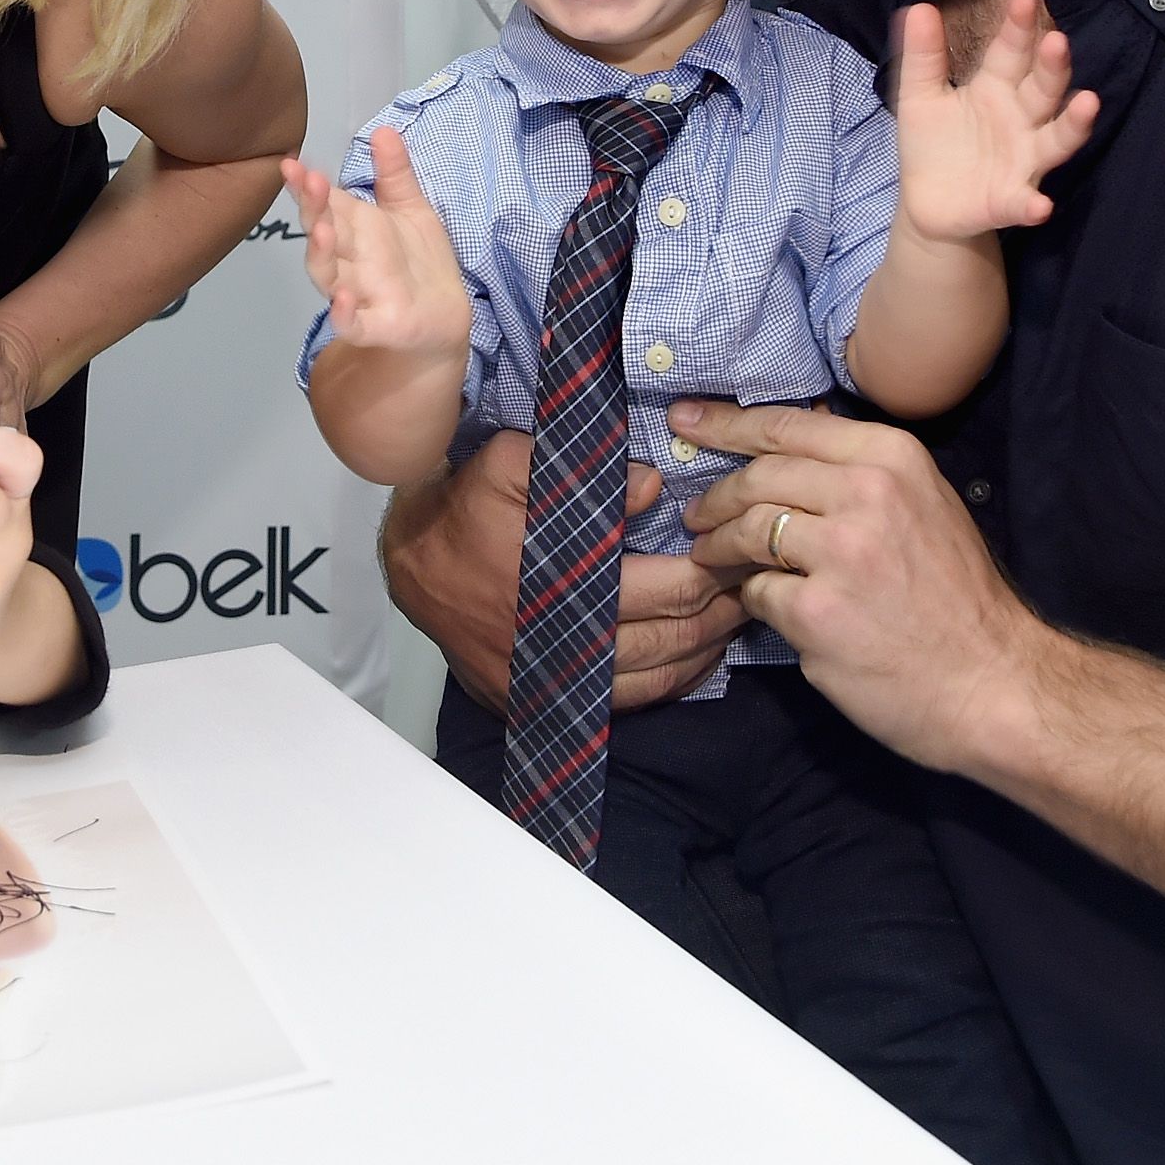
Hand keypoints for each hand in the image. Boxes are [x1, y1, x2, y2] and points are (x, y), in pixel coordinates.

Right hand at [283, 129, 472, 357]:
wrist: (444, 316)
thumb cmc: (419, 261)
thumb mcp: (410, 209)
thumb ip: (394, 173)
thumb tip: (383, 129)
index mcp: (354, 227)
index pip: (324, 202)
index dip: (307, 185)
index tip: (293, 163)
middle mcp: (349, 257)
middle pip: (322, 231)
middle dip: (313, 209)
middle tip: (310, 182)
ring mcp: (358, 292)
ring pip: (327, 274)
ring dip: (320, 254)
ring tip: (321, 231)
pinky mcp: (374, 325)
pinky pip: (352, 324)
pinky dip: (343, 314)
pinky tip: (342, 298)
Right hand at [380, 430, 742, 714]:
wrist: (413, 564)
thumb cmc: (466, 507)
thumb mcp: (512, 463)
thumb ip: (583, 469)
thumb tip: (652, 486)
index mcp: (565, 582)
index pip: (668, 589)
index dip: (712, 571)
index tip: (738, 550)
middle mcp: (566, 641)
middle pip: (673, 636)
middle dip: (720, 611)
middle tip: (751, 584)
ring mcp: (558, 677)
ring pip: (659, 675)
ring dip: (705, 648)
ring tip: (734, 617)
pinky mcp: (546, 697)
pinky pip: (629, 701)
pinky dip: (671, 681)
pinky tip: (694, 657)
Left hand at [674, 397, 1049, 774]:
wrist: (993, 683)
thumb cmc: (957, 600)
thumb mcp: (924, 507)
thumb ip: (861, 474)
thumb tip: (788, 448)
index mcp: (892, 458)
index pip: (787, 426)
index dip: (726, 423)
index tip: (685, 420)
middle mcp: (866, 493)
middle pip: (759, 476)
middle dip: (716, 496)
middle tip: (696, 516)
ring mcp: (841, 552)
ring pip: (748, 529)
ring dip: (718, 544)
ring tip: (710, 557)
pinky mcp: (817, 612)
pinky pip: (758, 592)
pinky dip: (751, 598)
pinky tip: (761, 607)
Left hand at [890, 0, 1097, 243]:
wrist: (928, 203)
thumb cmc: (934, 142)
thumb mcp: (920, 96)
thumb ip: (923, 57)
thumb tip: (917, 8)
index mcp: (996, 88)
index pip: (1010, 53)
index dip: (1017, 29)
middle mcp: (1021, 120)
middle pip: (1043, 89)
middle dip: (1053, 66)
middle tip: (1057, 40)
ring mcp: (1023, 160)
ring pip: (1056, 139)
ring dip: (1073, 123)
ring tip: (1089, 103)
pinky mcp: (1012, 201)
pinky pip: (1027, 202)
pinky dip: (1033, 205)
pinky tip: (1040, 206)